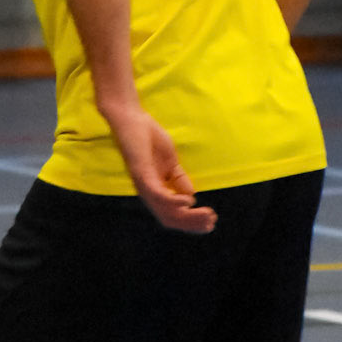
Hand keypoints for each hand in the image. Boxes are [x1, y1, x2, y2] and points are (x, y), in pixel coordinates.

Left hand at [101, 101, 216, 234]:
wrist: (130, 117)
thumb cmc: (147, 137)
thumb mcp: (170, 162)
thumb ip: (179, 179)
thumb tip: (193, 197)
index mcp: (154, 190)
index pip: (172, 215)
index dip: (191, 222)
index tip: (211, 221)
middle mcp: (147, 192)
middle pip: (169, 218)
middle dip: (192, 223)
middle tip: (211, 222)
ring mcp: (142, 183)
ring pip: (164, 210)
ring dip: (187, 216)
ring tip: (206, 214)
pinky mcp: (140, 171)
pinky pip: (156, 193)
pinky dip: (172, 201)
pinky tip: (188, 202)